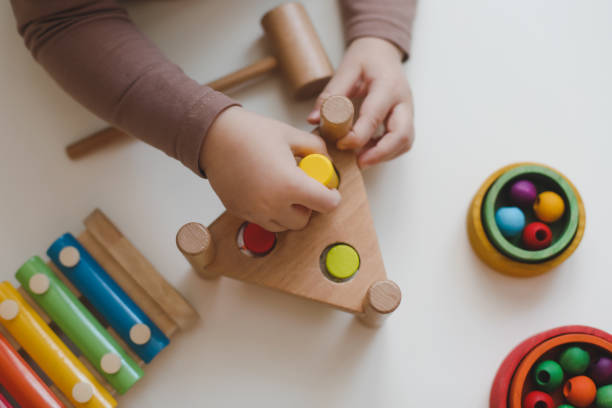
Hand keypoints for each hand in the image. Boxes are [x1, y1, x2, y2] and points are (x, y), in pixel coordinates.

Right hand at [200, 107, 340, 231]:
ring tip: (283, 190)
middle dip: (308, 207)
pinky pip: (262, 220)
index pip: (326, 205)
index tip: (329, 190)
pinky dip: (269, 211)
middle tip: (304, 189)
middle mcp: (272, 205)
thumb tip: (327, 162)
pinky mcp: (239, 212)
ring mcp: (254, 212)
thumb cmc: (251, 133)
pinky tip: (265, 189)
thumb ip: (316, 149)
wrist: (214, 136)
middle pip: (303, 221)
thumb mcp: (291, 135)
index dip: (332, 197)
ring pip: (283, 225)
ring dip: (288, 212)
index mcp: (290, 185)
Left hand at [308, 37, 414, 168]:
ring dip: (385, 155)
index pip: (375, 117)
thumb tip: (314, 120)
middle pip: (401, 135)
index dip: (358, 136)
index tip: (341, 143)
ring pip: (405, 142)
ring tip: (361, 159)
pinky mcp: (405, 119)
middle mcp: (403, 101)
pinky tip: (368, 151)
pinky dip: (386, 151)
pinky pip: (401, 141)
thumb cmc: (366, 58)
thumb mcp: (346, 69)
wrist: (383, 51)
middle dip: (380, 154)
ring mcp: (408, 111)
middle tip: (359, 163)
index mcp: (388, 86)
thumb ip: (331, 95)